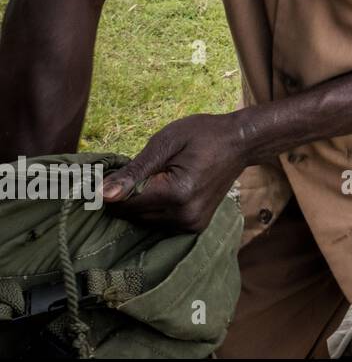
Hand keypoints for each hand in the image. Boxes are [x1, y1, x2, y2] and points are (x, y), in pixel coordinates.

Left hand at [102, 113, 245, 231]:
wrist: (241, 143)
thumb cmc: (203, 135)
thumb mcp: (166, 142)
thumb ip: (134, 171)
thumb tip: (101, 194)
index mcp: (176, 193)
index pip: (125, 204)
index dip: (113, 189)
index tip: (113, 172)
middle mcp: (184, 215)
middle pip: (134, 216)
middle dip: (128, 197)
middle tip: (140, 171)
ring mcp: (192, 224)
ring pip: (145, 222)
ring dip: (141, 204)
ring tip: (155, 178)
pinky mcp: (196, 227)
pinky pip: (161, 224)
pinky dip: (155, 210)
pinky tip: (163, 190)